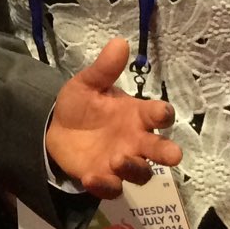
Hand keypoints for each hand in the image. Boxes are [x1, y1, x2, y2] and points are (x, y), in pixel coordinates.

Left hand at [43, 38, 182, 197]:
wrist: (57, 127)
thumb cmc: (82, 105)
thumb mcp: (88, 84)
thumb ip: (104, 69)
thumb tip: (119, 42)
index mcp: (137, 114)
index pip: (159, 115)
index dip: (163, 114)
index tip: (161, 113)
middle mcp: (136, 140)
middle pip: (160, 149)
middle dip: (167, 152)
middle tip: (172, 155)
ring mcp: (122, 161)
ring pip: (140, 172)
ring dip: (134, 167)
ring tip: (118, 158)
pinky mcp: (104, 177)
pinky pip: (112, 186)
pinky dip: (105, 184)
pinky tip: (92, 177)